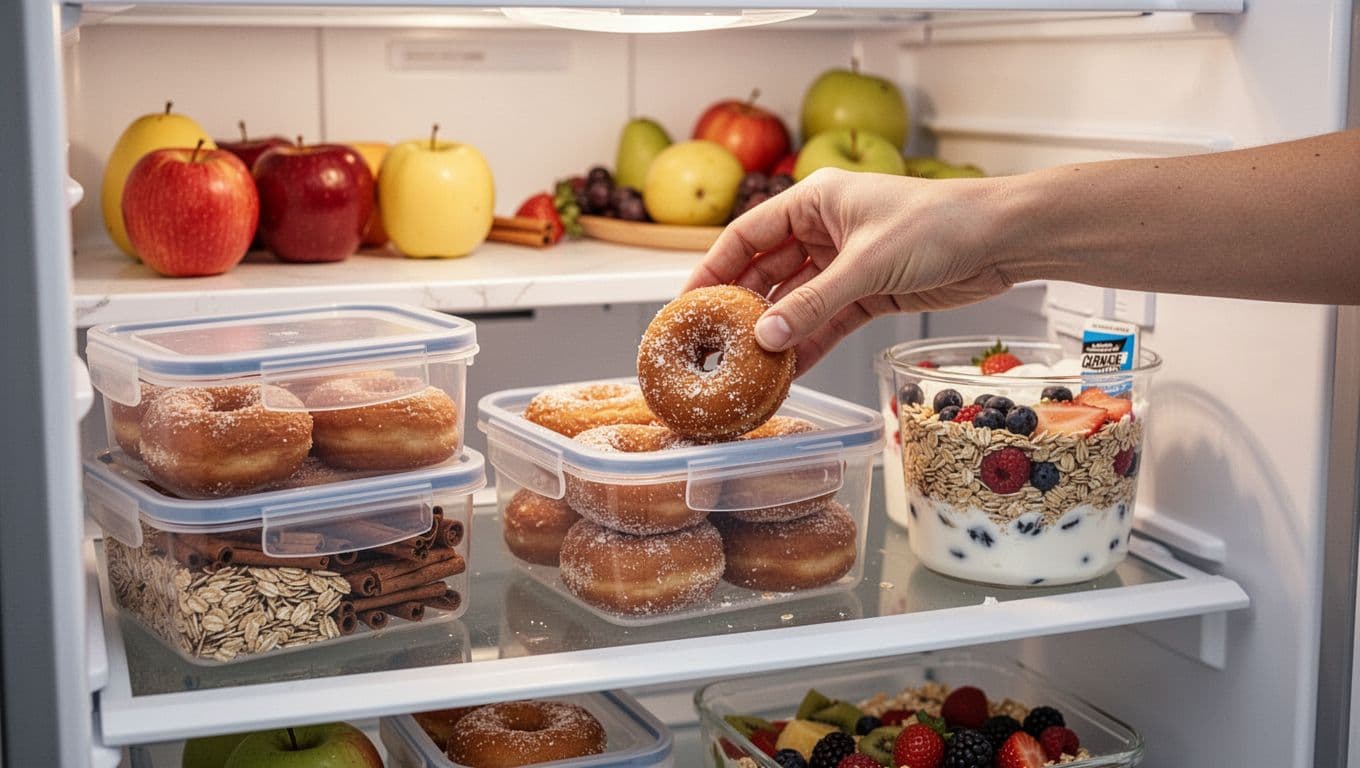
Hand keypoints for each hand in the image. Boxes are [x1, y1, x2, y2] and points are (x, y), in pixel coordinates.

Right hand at [684, 168, 1013, 374]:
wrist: (1001, 239)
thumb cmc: (938, 225)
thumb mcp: (866, 264)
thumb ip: (813, 304)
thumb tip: (765, 338)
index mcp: (814, 201)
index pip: (746, 235)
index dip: (713, 269)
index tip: (687, 303)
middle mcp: (824, 229)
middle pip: (767, 271)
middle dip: (743, 308)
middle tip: (713, 344)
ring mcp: (846, 262)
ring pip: (797, 301)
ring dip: (777, 331)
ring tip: (747, 364)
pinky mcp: (870, 292)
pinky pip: (828, 320)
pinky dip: (811, 342)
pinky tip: (790, 368)